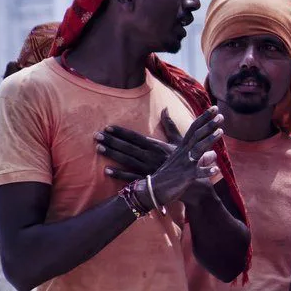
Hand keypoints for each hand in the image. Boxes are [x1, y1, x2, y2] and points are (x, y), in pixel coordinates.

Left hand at [99, 109, 219, 204]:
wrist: (194, 181)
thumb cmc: (187, 159)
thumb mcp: (179, 140)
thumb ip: (170, 125)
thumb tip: (165, 109)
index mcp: (157, 146)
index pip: (135, 137)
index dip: (121, 132)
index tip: (108, 127)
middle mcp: (151, 156)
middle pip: (128, 147)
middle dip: (112, 141)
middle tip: (96, 136)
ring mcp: (148, 169)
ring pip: (127, 160)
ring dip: (112, 154)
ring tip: (99, 148)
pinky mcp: (148, 181)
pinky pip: (131, 178)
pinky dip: (119, 174)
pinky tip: (106, 170)